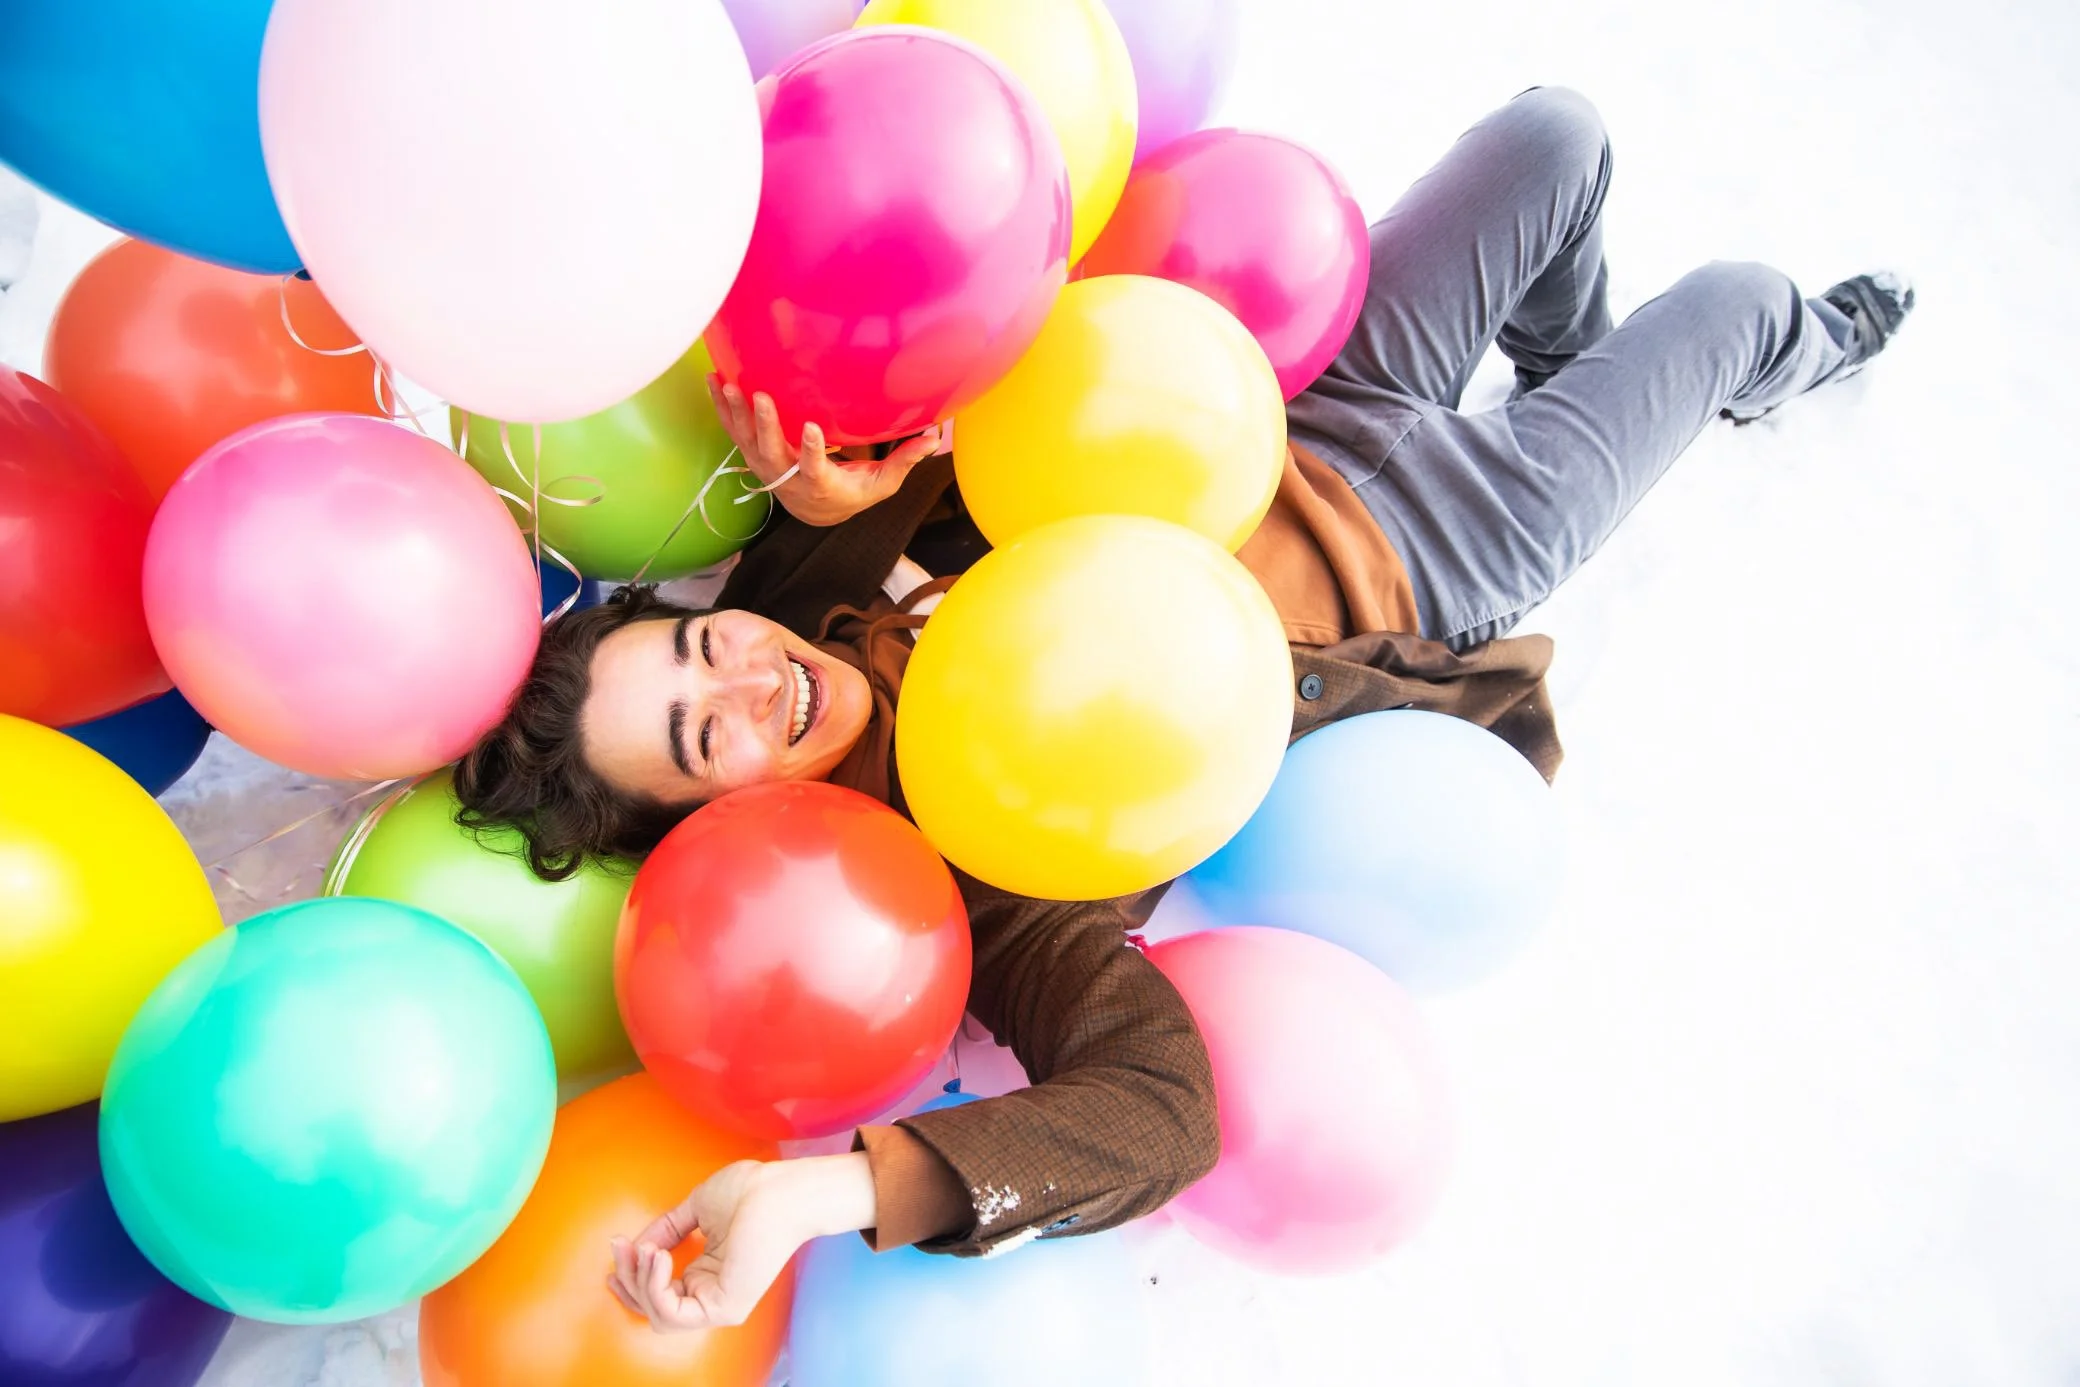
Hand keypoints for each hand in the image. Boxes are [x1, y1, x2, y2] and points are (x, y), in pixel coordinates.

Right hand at [606, 1153, 875, 1332]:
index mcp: (706, 1275)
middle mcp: (711, 1295)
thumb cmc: (751, 1192)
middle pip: (652, 1309)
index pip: (658, 1294)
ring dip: (640, 1282)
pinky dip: (656, 1287)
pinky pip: (673, 1315)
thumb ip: (667, 1230)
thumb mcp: (695, 1209)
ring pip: (659, 1316)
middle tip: (622, 1246)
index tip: (617, 1246)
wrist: (780, 1190)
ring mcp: (719, 1305)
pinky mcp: (724, 1308)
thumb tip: (638, 1245)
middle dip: (629, 1279)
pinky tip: (659, 1256)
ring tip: (647, 1250)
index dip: (631, 1275)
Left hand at [708, 378, 943, 527]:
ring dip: (736, 413)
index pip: (814, 469)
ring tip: (728, 383)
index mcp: (819, 485)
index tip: (811, 428)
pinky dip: (722, 407)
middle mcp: (787, 478)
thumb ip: (903, 460)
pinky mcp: (753, 453)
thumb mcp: (880, 485)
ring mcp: (766, 466)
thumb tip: (934, 435)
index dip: (811, 451)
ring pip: (746, 440)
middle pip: (771, 453)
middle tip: (760, 396)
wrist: (814, 512)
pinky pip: (733, 430)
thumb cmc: (851, 493)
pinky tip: (713, 379)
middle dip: (764, 424)